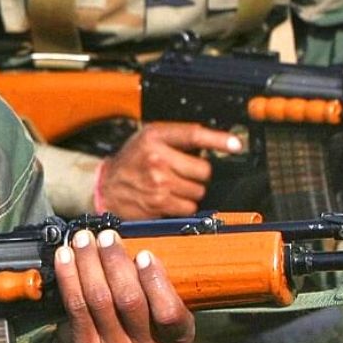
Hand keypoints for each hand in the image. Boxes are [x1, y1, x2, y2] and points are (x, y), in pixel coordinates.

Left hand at [49, 227, 195, 342]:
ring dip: (89, 262)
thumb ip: (154, 281)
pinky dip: (69, 276)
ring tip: (84, 239)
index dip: (156, 282)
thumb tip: (132, 239)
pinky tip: (65, 256)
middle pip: (129, 300)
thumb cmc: (138, 320)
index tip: (144, 254)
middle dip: (115, 262)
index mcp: (175, 337)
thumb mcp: (159, 307)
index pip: (170, 313)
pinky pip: (76, 306)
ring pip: (100, 299)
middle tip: (107, 237)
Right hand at [96, 122, 241, 218]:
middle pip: (203, 169)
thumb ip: (176, 138)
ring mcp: (158, 183)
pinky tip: (169, 198)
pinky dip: (183, 205)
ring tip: (173, 185)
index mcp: (156, 137)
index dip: (219, 139)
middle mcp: (157, 158)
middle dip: (198, 173)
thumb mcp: (148, 138)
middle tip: (183, 172)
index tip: (236, 144)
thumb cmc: (131, 161)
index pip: (194, 135)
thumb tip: (211, 143)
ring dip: (191, 191)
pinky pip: (189, 207)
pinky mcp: (159, 203)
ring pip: (198, 191)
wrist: (106, 187)